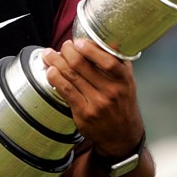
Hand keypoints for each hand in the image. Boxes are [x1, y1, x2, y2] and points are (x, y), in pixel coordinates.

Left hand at [42, 39, 143, 156]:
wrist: (122, 136)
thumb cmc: (122, 104)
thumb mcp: (128, 83)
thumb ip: (118, 63)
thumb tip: (109, 41)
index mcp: (124, 81)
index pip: (108, 61)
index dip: (90, 49)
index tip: (78, 41)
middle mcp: (111, 92)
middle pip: (83, 66)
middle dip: (67, 51)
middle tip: (63, 46)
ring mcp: (97, 103)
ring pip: (71, 76)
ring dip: (56, 62)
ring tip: (48, 54)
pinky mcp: (83, 113)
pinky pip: (66, 91)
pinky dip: (55, 78)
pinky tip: (50, 71)